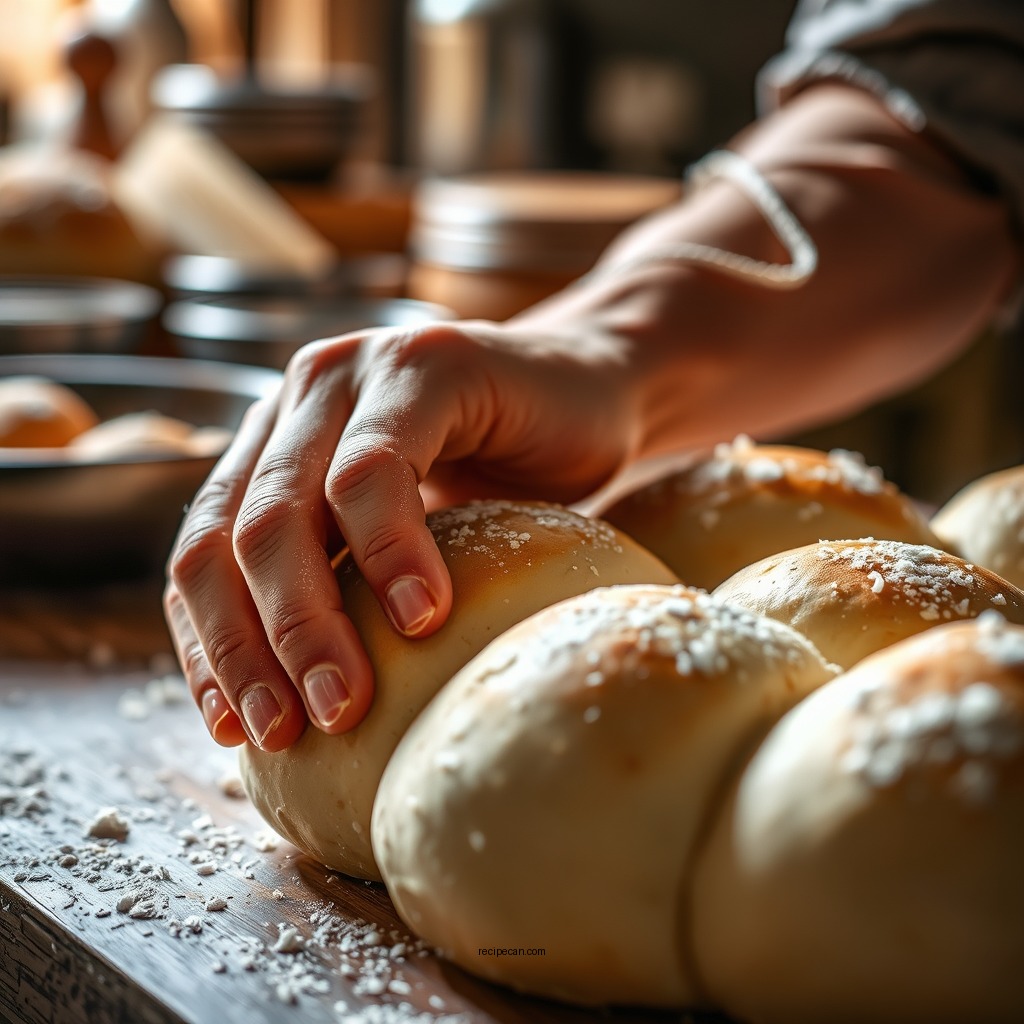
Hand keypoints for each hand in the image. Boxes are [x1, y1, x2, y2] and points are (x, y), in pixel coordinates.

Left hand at [164, 319, 635, 751]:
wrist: (596, 391)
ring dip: (305, 619)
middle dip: (247, 648)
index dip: (207, 645)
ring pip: (284, 508)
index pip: (203, 552)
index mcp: (277, 445)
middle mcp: (299, 402)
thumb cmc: (508, 482)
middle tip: (288, 732)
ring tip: (345, 700)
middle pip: (228, 537)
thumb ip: (352, 587)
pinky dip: (389, 551)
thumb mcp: (414, 542)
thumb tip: (307, 708)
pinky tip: (422, 616)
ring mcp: (353, 372)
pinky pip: (379, 469)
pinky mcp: (422, 363)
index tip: (237, 729)